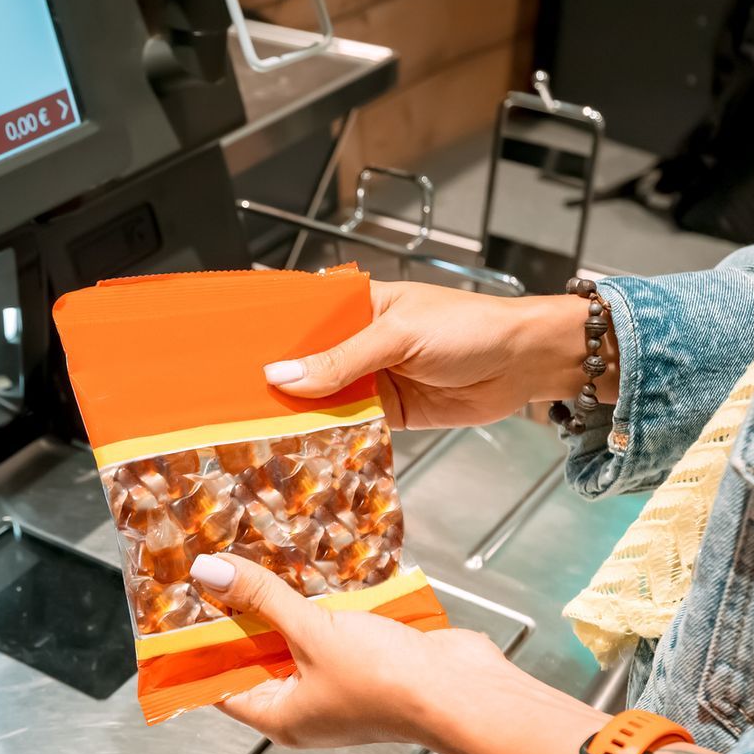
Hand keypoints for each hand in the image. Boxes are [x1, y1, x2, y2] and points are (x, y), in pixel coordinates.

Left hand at [194, 551, 515, 748]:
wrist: (461, 690)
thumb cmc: (386, 682)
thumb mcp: (312, 633)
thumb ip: (262, 599)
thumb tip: (210, 571)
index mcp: (281, 716)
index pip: (221, 684)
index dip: (199, 647)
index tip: (181, 609)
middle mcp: (306, 705)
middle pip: (257, 656)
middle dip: (242, 616)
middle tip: (218, 569)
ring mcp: (339, 684)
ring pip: (297, 637)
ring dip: (284, 604)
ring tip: (256, 560)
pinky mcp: (367, 659)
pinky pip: (331, 628)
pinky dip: (321, 603)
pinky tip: (310, 570)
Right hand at [259, 281, 611, 429]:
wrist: (525, 363)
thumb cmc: (470, 328)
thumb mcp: (399, 335)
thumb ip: (343, 360)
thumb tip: (284, 377)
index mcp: (357, 305)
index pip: (300, 317)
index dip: (266, 335)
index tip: (227, 353)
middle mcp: (358, 342)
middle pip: (305, 364)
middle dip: (275, 383)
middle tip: (230, 402)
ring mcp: (372, 379)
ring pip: (324, 399)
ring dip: (299, 415)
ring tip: (253, 430)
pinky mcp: (388, 413)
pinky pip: (350, 427)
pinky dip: (330, 438)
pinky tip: (301, 448)